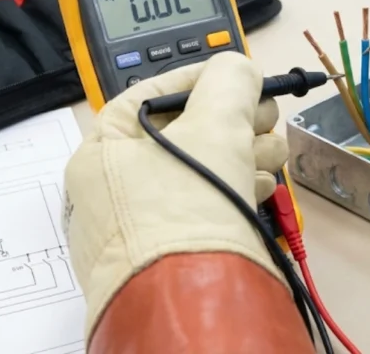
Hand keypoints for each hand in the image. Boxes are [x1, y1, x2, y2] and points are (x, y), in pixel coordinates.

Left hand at [62, 52, 287, 338]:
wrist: (197, 301)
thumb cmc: (186, 214)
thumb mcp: (214, 127)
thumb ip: (229, 82)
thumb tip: (237, 68)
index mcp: (103, 153)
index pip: (151, 95)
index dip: (201, 80)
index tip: (238, 77)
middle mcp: (118, 190)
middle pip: (186, 132)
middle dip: (233, 121)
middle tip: (262, 118)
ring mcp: (148, 225)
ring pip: (204, 169)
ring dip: (244, 154)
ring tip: (267, 159)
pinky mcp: (179, 252)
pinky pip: (211, 204)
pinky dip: (238, 190)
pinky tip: (259, 189)